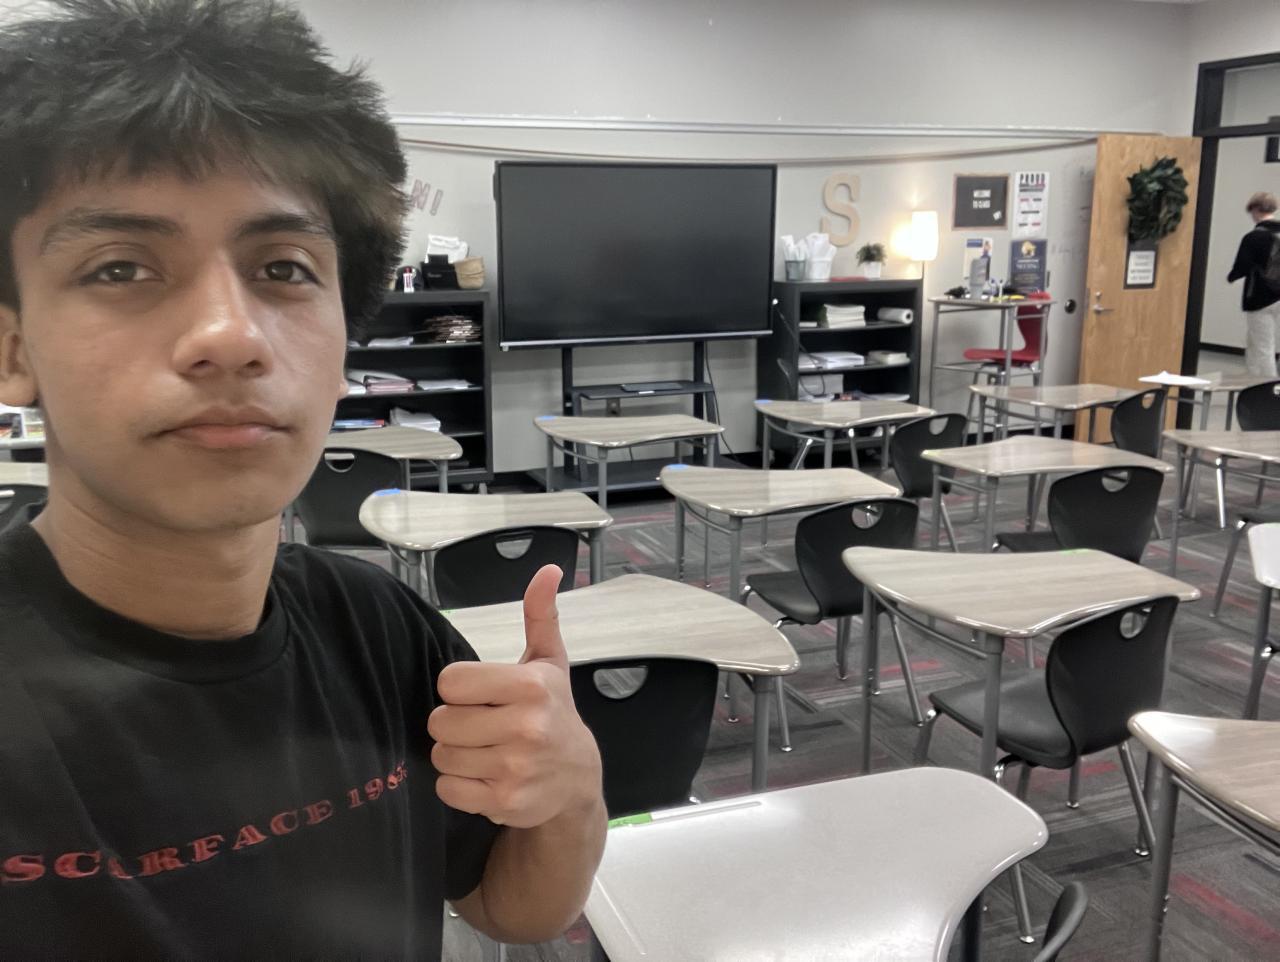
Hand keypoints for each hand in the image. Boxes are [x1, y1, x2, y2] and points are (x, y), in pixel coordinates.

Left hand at [429, 565, 602, 828]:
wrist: (577, 779)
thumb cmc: (553, 712)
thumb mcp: (549, 662)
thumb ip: (540, 616)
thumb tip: (548, 570)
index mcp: (531, 687)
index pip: (450, 682)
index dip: (459, 689)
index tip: (480, 696)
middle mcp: (526, 727)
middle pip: (440, 721)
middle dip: (453, 723)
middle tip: (480, 726)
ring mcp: (516, 768)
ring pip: (442, 755)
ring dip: (455, 754)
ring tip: (483, 751)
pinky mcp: (505, 802)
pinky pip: (447, 788)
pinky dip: (458, 785)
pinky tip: (484, 776)